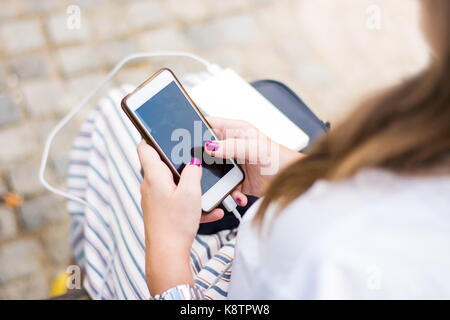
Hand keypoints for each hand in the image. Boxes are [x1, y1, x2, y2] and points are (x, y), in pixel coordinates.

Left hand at [137, 141, 223, 294]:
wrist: (167, 254)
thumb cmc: (175, 224)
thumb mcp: (191, 193)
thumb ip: (193, 171)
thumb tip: (194, 161)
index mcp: (154, 176)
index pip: (144, 147)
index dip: (152, 136)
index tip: (164, 131)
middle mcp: (150, 186)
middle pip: (162, 164)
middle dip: (181, 162)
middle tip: (197, 160)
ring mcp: (154, 199)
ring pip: (174, 184)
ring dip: (191, 186)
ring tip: (207, 192)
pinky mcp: (160, 211)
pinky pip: (177, 201)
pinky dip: (192, 203)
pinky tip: (210, 212)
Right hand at [205, 117, 303, 203]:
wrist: (291, 181)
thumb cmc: (280, 158)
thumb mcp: (255, 148)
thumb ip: (232, 146)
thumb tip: (211, 146)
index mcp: (236, 131)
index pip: (210, 124)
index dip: (198, 128)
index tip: (188, 137)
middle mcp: (232, 146)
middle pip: (207, 150)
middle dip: (203, 160)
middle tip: (201, 168)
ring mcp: (233, 164)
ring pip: (213, 170)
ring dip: (217, 180)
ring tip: (223, 184)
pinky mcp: (236, 181)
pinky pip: (224, 187)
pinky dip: (229, 193)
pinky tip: (237, 195)